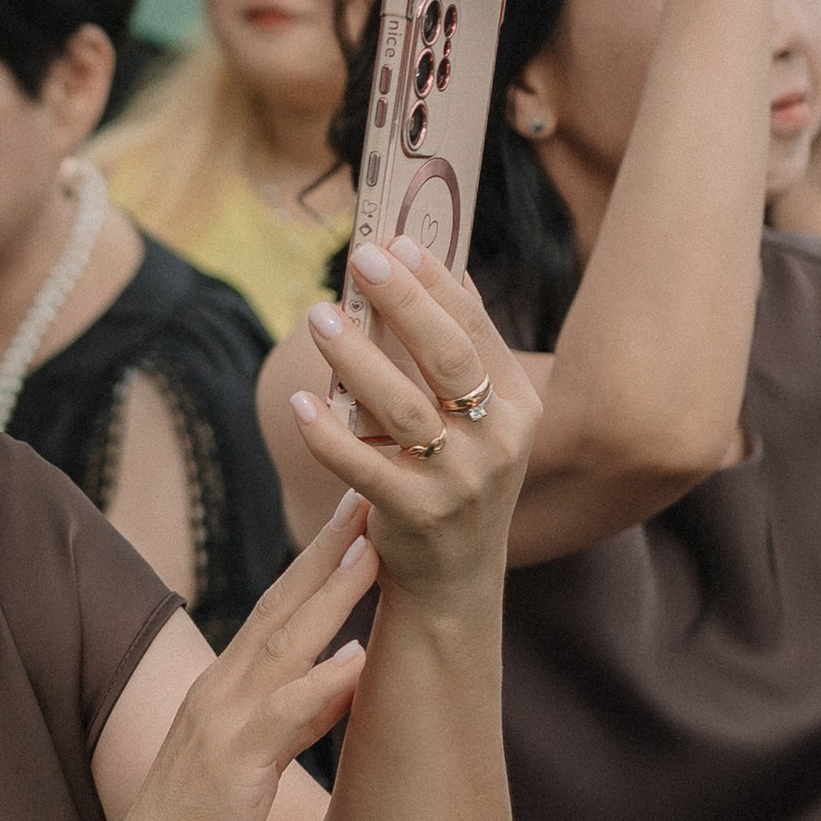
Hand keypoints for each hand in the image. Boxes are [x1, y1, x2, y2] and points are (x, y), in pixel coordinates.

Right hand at [106, 496, 382, 820]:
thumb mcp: (245, 758)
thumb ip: (289, 714)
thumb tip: (342, 679)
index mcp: (222, 688)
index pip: (275, 608)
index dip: (315, 559)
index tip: (355, 515)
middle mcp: (220, 691)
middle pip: (281, 605)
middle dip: (327, 549)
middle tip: (368, 497)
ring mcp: (223, 723)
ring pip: (286, 645)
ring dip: (331, 596)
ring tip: (373, 552)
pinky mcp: (234, 765)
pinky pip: (284, 717)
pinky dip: (323, 684)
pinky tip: (359, 657)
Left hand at [293, 244, 535, 602]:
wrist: (454, 579)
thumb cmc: (457, 480)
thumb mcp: (483, 419)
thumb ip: (469, 353)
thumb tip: (451, 270)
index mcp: (518, 406)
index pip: (477, 330)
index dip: (437, 283)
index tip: (396, 242)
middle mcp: (499, 442)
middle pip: (448, 358)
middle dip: (404, 302)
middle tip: (360, 258)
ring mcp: (460, 482)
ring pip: (403, 408)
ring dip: (356, 358)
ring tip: (320, 317)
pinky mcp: (416, 516)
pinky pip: (364, 467)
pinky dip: (329, 434)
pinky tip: (302, 402)